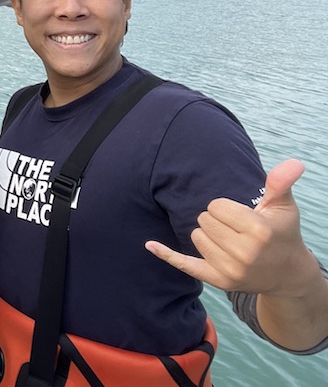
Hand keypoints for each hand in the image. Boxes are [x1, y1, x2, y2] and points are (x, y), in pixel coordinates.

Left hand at [146, 160, 311, 295]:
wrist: (288, 273)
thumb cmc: (282, 233)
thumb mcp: (283, 207)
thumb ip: (281, 183)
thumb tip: (294, 162)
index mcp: (258, 231)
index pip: (216, 206)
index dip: (225, 207)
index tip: (241, 215)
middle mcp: (245, 252)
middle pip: (204, 220)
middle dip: (216, 220)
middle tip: (236, 229)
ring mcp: (231, 270)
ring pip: (196, 236)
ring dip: (208, 235)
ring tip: (230, 241)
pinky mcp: (219, 281)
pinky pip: (185, 265)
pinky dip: (167, 254)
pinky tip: (150, 244)